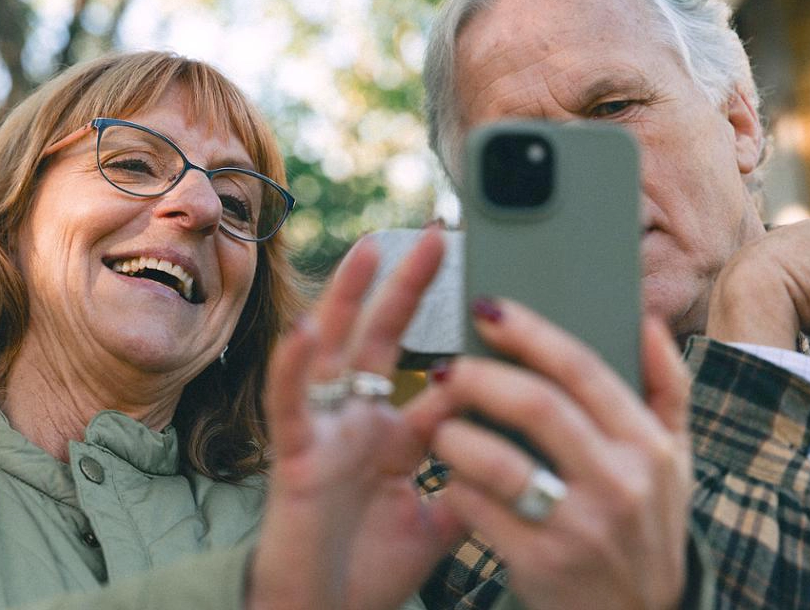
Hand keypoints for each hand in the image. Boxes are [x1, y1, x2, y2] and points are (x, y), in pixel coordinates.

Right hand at [248, 228, 462, 609]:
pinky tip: (308, 328)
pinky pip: (291, 406)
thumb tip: (519, 449)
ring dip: (350, 301)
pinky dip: (294, 367)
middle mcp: (356, 424)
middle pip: (382, 342)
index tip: (493, 293)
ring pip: (334, 354)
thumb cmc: (367, 572)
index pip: (429, 374)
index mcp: (391, 437)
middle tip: (440, 236)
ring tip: (372, 249)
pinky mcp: (295, 458)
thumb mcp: (437, 522)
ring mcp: (324, 435)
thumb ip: (473, 482)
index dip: (458, 336)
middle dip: (410, 288)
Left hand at [410, 301, 692, 609]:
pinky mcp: (540, 564)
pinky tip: (451, 478)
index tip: (488, 308)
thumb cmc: (646, 523)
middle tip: (446, 368)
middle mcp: (620, 483)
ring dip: (456, 435)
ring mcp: (580, 527)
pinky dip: (455, 486)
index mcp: (648, 445)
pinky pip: (478, 510)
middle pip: (537, 406)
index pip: (583, 369)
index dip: (530, 332)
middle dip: (479, 377)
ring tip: (440, 426)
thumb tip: (643, 319)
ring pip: (499, 461)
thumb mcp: (674, 459)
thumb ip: (666, 387)